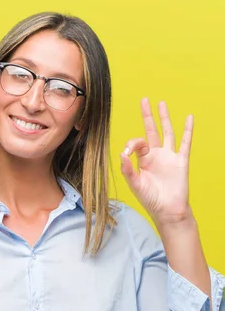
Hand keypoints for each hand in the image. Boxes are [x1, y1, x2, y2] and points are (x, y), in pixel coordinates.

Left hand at [120, 98, 193, 225]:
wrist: (168, 210)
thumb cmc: (150, 199)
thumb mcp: (135, 184)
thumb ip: (127, 169)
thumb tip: (121, 153)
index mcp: (143, 160)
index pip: (137, 143)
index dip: (131, 144)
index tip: (127, 152)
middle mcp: (156, 155)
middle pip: (151, 130)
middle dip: (148, 116)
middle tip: (145, 100)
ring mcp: (169, 156)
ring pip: (167, 132)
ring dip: (164, 118)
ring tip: (162, 103)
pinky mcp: (181, 160)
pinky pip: (185, 142)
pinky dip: (187, 130)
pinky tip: (189, 117)